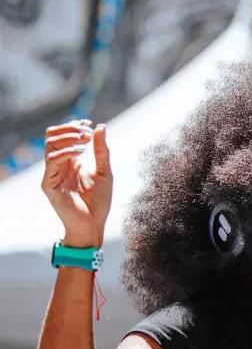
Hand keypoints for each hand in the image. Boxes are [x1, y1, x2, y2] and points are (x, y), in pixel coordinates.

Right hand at [40, 120, 111, 246]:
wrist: (94, 223)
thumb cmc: (99, 200)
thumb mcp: (105, 171)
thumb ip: (101, 150)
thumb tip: (101, 127)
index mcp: (70, 160)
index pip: (63, 136)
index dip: (73, 126)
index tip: (89, 124)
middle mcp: (59, 165)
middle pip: (52, 136)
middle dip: (68, 129)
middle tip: (86, 132)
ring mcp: (52, 173)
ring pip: (49, 145)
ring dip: (67, 138)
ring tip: (84, 141)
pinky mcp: (48, 184)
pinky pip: (51, 161)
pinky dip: (65, 152)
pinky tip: (80, 153)